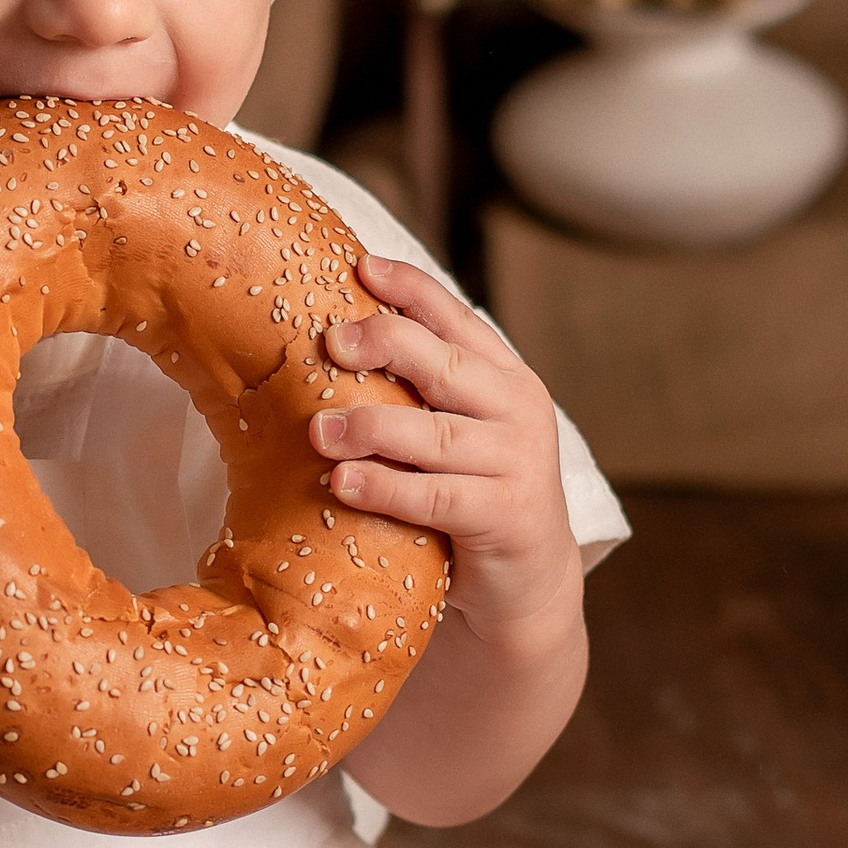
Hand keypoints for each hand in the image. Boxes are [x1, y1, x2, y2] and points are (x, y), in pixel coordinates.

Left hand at [313, 254, 578, 638]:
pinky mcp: (506, 514)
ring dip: (372, 428)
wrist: (527, 580)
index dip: (411, 289)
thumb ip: (418, 393)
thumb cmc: (472, 493)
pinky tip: (343, 483)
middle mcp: (519, 409)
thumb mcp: (455, 432)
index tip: (361, 266)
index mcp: (505, 376)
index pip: (456, 318)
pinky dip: (386, 487)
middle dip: (387, 346)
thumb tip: (327, 348)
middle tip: (331, 343)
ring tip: (319, 431)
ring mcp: (518, 462)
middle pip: (446, 365)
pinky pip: (436, 495)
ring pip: (436, 434)